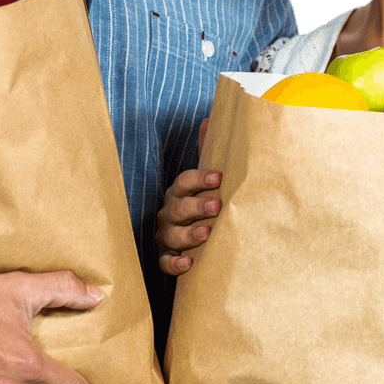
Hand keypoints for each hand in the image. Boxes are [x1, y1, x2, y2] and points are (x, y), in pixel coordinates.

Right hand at [156, 120, 221, 275]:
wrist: (190, 239)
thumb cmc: (199, 206)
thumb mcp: (204, 181)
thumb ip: (206, 154)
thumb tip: (209, 120)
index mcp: (178, 192)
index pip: (184, 182)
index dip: (200, 179)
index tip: (219, 177)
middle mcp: (169, 212)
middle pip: (178, 208)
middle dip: (197, 206)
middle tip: (217, 205)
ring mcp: (165, 235)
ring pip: (171, 235)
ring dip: (188, 235)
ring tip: (206, 234)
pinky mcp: (165, 257)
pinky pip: (165, 262)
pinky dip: (175, 263)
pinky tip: (188, 263)